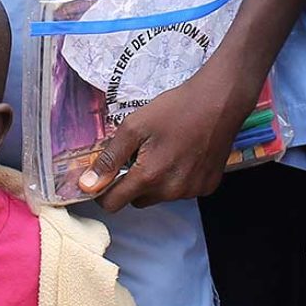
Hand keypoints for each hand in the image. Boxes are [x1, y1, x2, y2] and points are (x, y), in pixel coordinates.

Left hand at [78, 66, 243, 210]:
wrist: (220, 101)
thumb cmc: (175, 109)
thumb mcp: (134, 126)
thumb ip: (110, 158)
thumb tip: (86, 185)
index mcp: (149, 177)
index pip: (113, 204)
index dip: (103, 191)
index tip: (105, 176)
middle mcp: (172, 191)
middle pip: (137, 200)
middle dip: (132, 183)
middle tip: (140, 154)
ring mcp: (192, 191)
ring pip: (160, 196)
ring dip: (156, 181)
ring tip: (165, 150)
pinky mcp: (208, 186)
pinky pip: (182, 191)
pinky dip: (178, 178)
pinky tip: (184, 154)